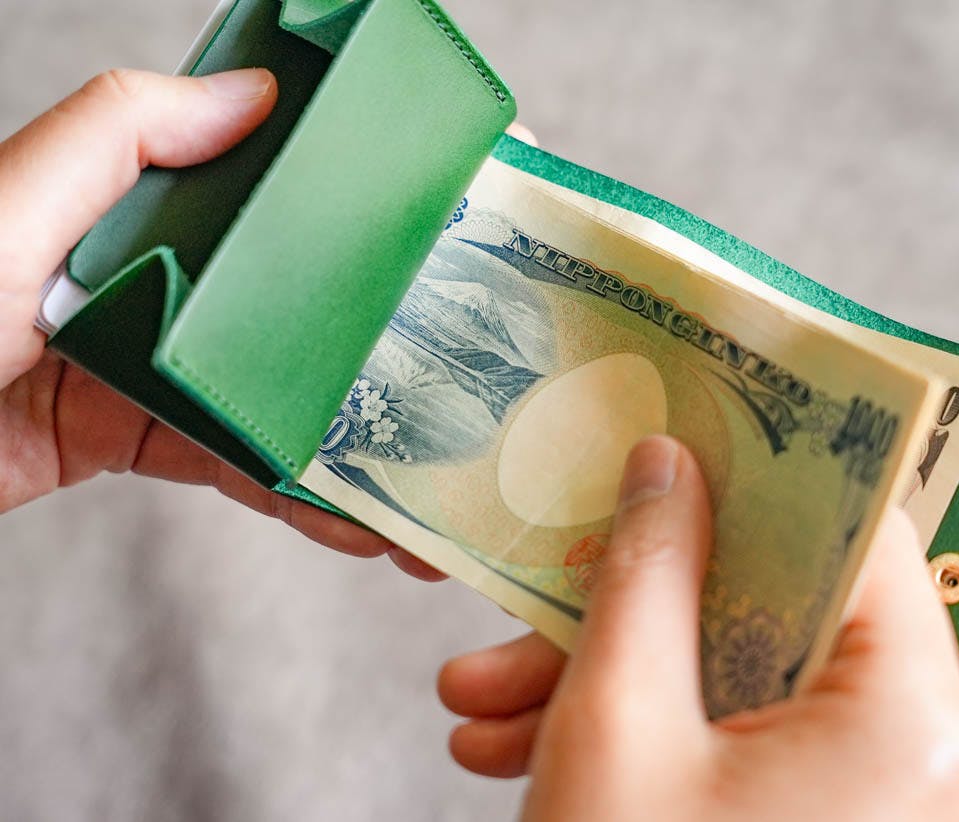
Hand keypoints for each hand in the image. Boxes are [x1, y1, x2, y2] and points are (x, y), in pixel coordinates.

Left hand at [0, 68, 440, 578]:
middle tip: (479, 354)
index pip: (268, 180)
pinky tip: (364, 523)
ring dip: (362, 439)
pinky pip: (235, 467)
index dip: (360, 189)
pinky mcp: (132, 439)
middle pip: (294, 295)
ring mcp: (149, 360)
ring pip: (279, 393)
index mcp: (134, 200)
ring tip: (441, 475)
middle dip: (389, 331)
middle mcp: (155, 273)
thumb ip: (120, 137)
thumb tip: (256, 95)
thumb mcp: (11, 203)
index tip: (455, 202)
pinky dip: (301, 498)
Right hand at [439, 436, 958, 819]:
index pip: (869, 532)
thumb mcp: (618, 727)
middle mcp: (928, 763)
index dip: (779, 467)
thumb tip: (666, 467)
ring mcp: (880, 807)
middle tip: (546, 580)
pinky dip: (644, 738)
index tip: (701, 428)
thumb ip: (647, 573)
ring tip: (486, 695)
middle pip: (783, 615)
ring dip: (612, 679)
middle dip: (639, 600)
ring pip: (741, 689)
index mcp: (913, 721)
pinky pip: (741, 751)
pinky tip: (525, 743)